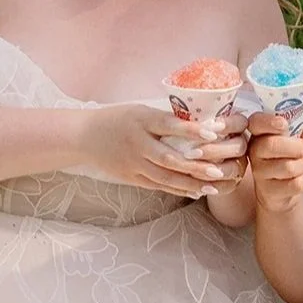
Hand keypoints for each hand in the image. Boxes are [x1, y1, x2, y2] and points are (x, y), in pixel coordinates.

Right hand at [82, 105, 238, 198]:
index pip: (170, 125)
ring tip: (212, 186)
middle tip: (218, 170)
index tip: (214, 133)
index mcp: (142, 120)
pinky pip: (157, 185)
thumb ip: (164, 119)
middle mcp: (138, 143)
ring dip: (190, 183)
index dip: (192, 130)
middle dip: (195, 166)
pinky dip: (177, 189)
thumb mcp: (139, 111)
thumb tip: (199, 124)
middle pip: (169, 158)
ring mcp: (133, 163)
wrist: (83, 136)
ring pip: (165, 176)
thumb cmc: (118, 119)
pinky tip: (195, 191)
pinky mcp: (130, 177)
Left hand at [180, 114, 249, 195]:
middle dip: (214, 150)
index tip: (210, 127)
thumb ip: (192, 121)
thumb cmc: (189, 134)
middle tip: (191, 153)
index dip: (228, 124)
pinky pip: (227, 186)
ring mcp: (238, 163)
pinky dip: (213, 187)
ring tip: (190, 171)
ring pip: (234, 168)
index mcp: (235, 125)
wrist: (192, 156)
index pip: (239, 122)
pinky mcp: (232, 181)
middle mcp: (240, 144)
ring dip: (212, 169)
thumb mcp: (192, 124)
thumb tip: (179, 118)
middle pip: (239, 146)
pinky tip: (198, 188)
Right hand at [247, 110, 302, 212]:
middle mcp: (254, 151)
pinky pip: (296, 184)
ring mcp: (259, 173)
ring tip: (298, 167)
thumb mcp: (300, 136)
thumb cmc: (292, 159)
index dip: (269, 122)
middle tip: (301, 150)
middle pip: (273, 145)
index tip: (283, 124)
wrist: (286, 193)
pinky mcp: (268, 192)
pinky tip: (297, 182)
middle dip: (296, 148)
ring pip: (288, 166)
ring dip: (302, 166)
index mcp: (259, 133)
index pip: (255, 122)